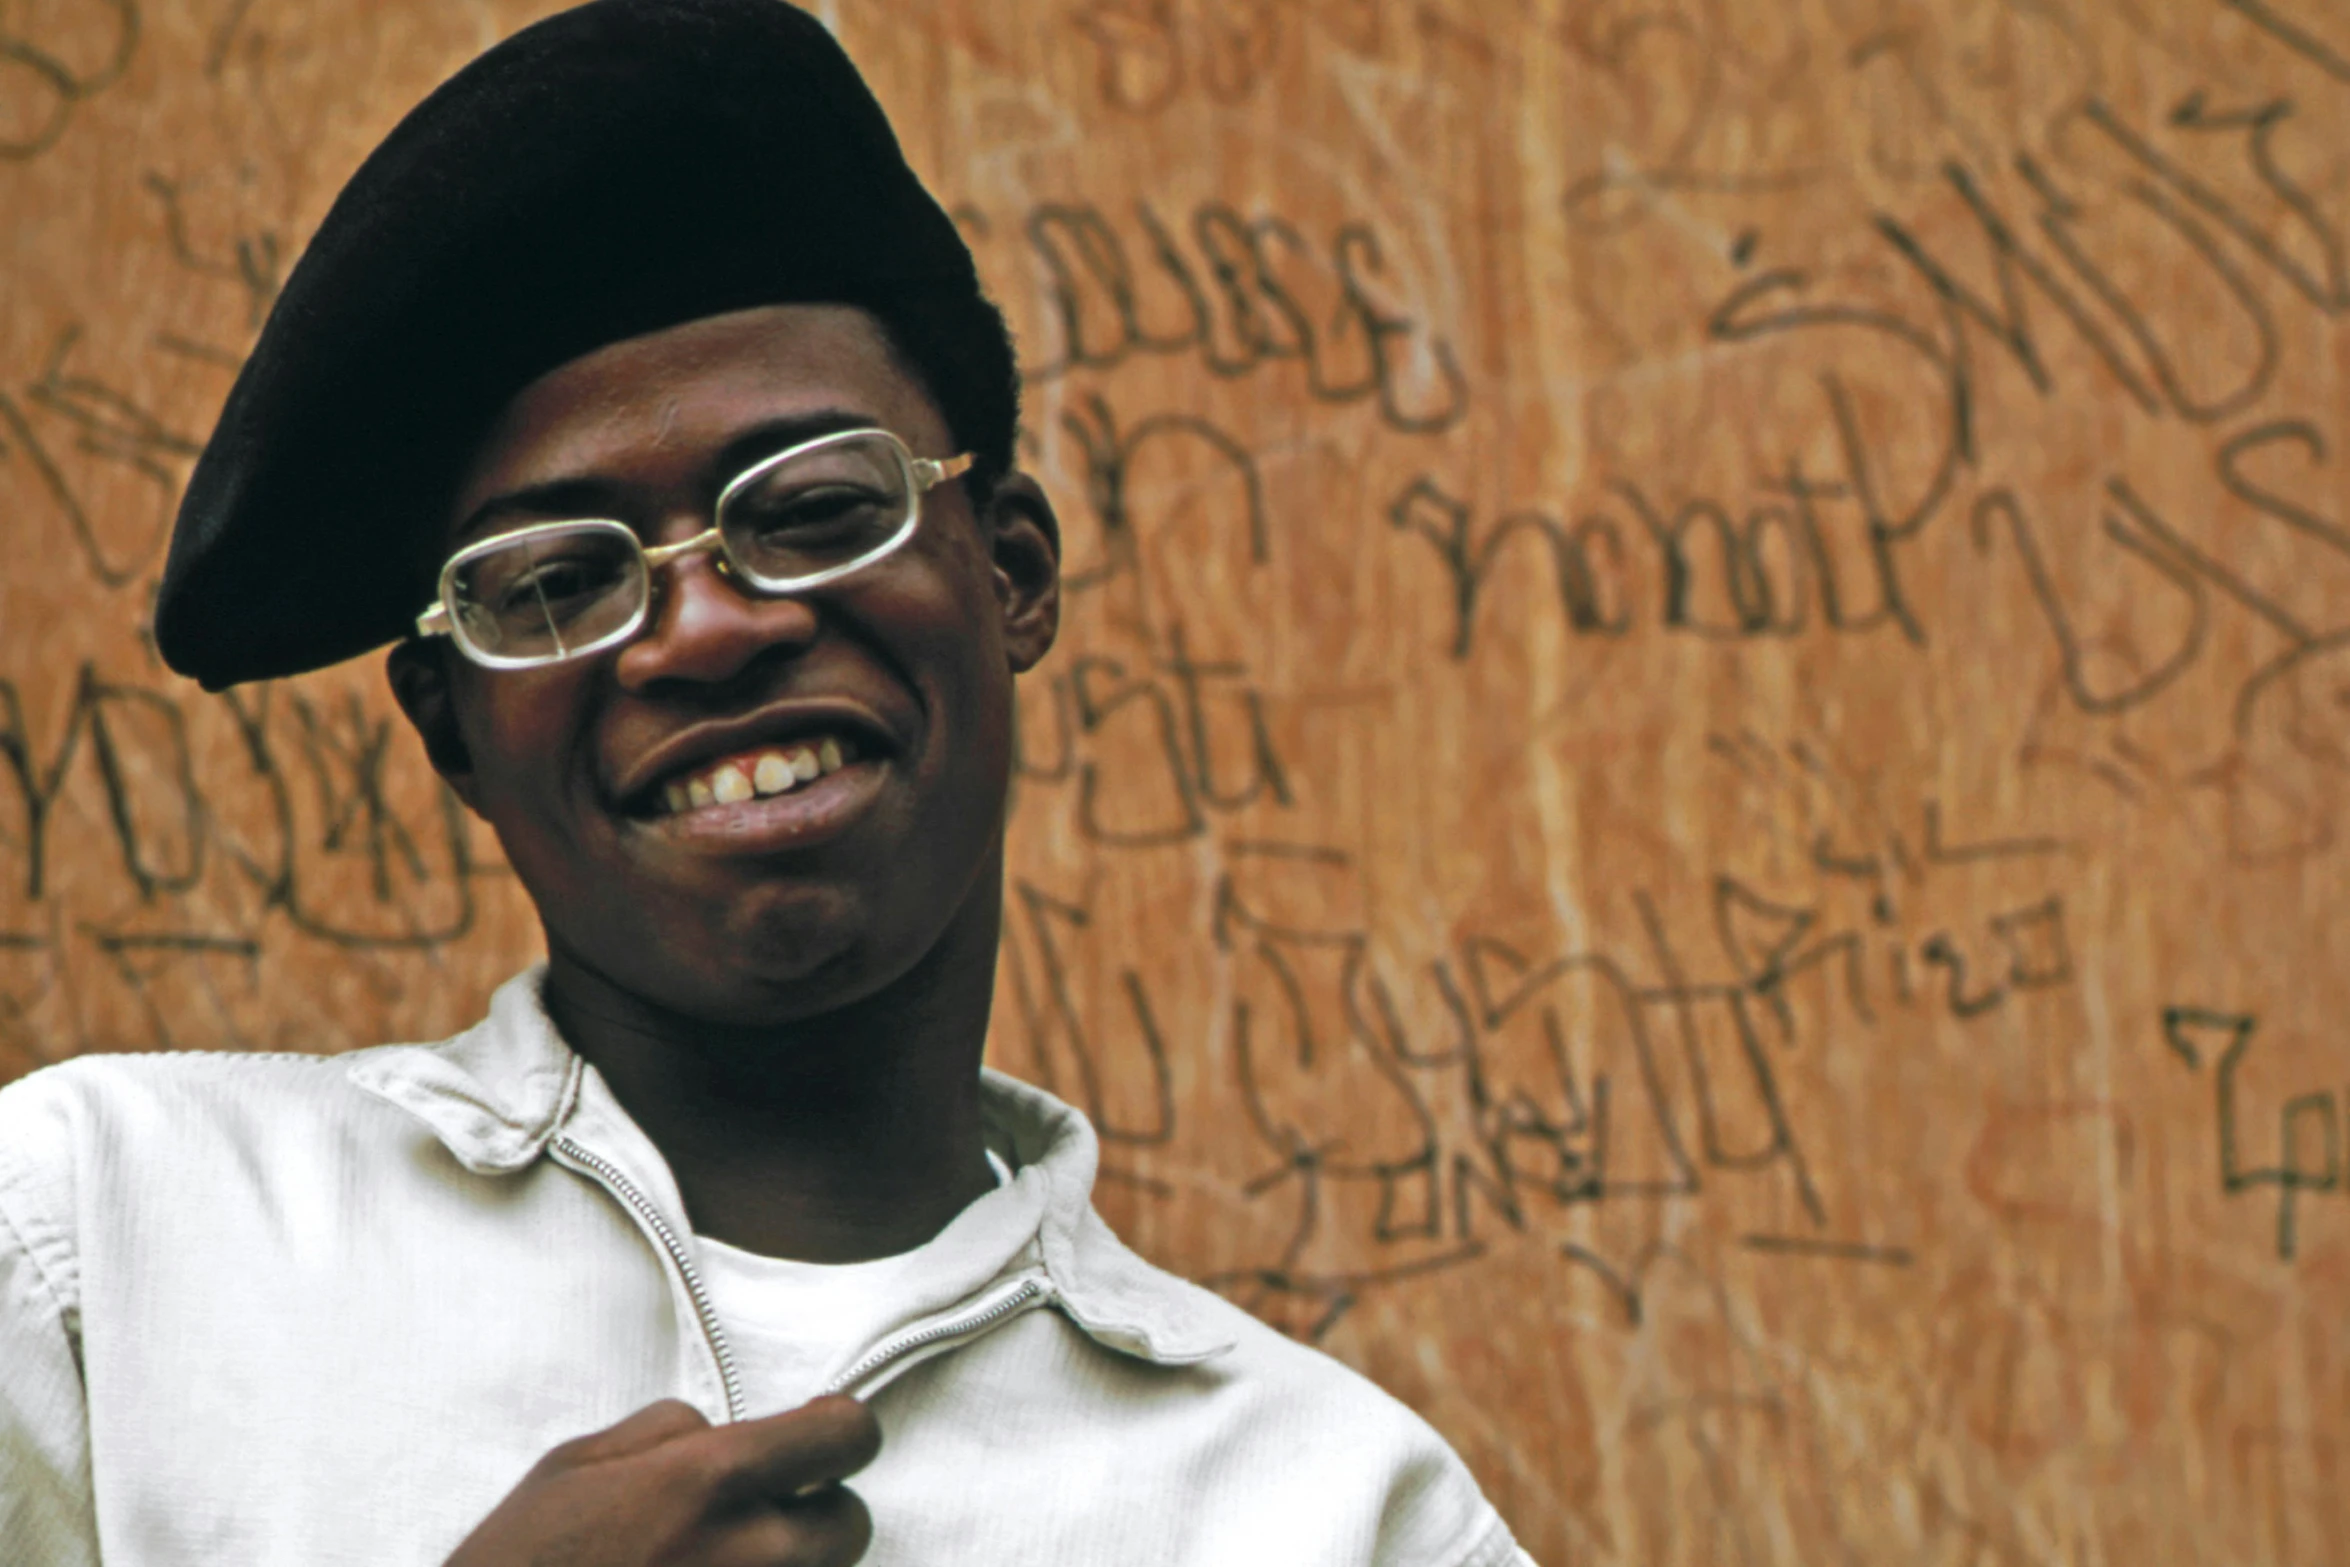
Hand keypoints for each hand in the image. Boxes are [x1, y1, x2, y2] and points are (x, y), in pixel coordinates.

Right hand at [445, 1395, 881, 1566]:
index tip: (822, 1433)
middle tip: (754, 1521)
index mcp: (711, 1482)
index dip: (838, 1430)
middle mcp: (755, 1554)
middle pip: (852, 1522)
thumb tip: (720, 1425)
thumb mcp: (573, 1466)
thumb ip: (665, 1430)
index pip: (847, 1437)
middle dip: (814, 1514)